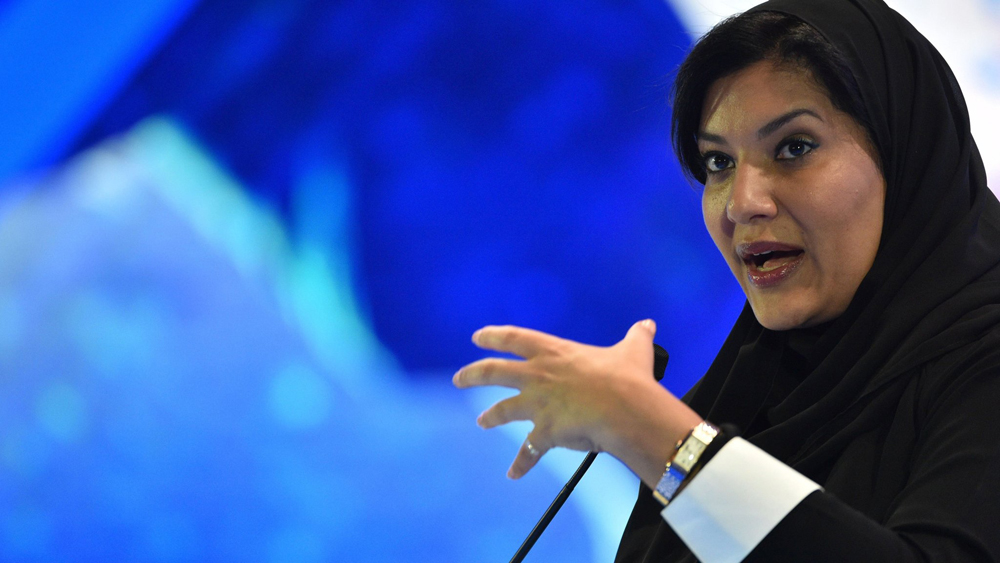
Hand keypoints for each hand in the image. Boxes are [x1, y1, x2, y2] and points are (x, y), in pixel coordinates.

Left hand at [453, 320, 701, 482]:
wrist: (625, 408)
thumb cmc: (628, 376)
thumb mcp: (633, 350)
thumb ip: (637, 336)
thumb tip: (648, 324)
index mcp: (553, 352)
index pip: (514, 338)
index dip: (493, 336)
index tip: (477, 337)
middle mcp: (537, 376)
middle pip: (493, 372)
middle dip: (472, 375)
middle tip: (459, 379)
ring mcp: (537, 405)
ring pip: (503, 410)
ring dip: (491, 417)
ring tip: (482, 422)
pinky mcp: (545, 432)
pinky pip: (528, 452)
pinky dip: (521, 464)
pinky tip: (513, 474)